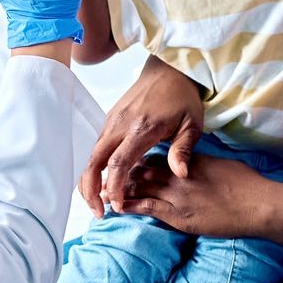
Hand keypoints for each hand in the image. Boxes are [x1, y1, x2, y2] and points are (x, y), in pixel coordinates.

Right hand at [80, 56, 204, 214]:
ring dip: (89, 180)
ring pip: (91, 155)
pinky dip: (95, 167)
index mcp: (141, 127)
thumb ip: (183, 149)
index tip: (117, 206)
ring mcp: (112, 120)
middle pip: (94, 161)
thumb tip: (180, 174)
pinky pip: (97, 147)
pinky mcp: (110, 119)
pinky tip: (101, 183)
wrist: (169, 70)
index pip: (119, 162)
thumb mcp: (192, 124)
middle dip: (90, 189)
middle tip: (97, 212)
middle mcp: (120, 124)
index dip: (115, 187)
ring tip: (96, 203)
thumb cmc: (183, 98)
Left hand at [117, 152, 270, 237]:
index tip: (125, 163)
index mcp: (189, 160)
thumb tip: (193, 162)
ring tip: (103, 192)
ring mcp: (177, 195)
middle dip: (122, 173)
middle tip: (104, 176)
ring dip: (120, 190)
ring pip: (140, 188)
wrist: (257, 204)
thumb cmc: (246, 184)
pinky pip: (148, 208)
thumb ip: (202, 162)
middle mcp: (179, 175)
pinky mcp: (179, 215)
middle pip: (142, 170)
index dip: (138, 160)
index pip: (156, 157)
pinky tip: (118, 207)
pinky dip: (131, 206)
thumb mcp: (221, 164)